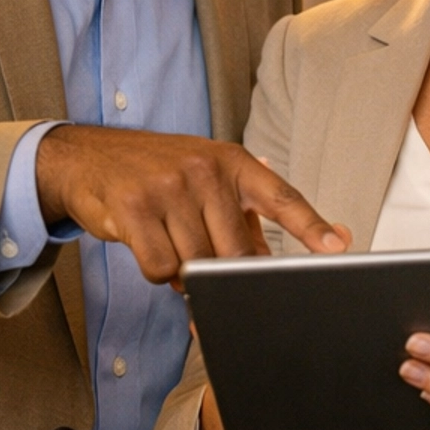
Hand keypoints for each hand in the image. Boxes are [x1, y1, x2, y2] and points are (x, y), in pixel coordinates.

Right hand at [36, 125, 348, 284]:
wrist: (90, 157)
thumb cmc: (158, 175)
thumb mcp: (207, 184)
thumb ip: (244, 223)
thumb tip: (275, 269)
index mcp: (233, 163)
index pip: (282, 197)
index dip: (312, 225)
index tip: (338, 247)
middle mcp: (206, 169)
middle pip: (235, 253)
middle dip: (223, 273)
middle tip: (203, 261)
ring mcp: (170, 186)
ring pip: (196, 266)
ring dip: (185, 273)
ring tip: (168, 241)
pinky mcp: (135, 207)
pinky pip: (161, 269)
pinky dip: (157, 271)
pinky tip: (146, 243)